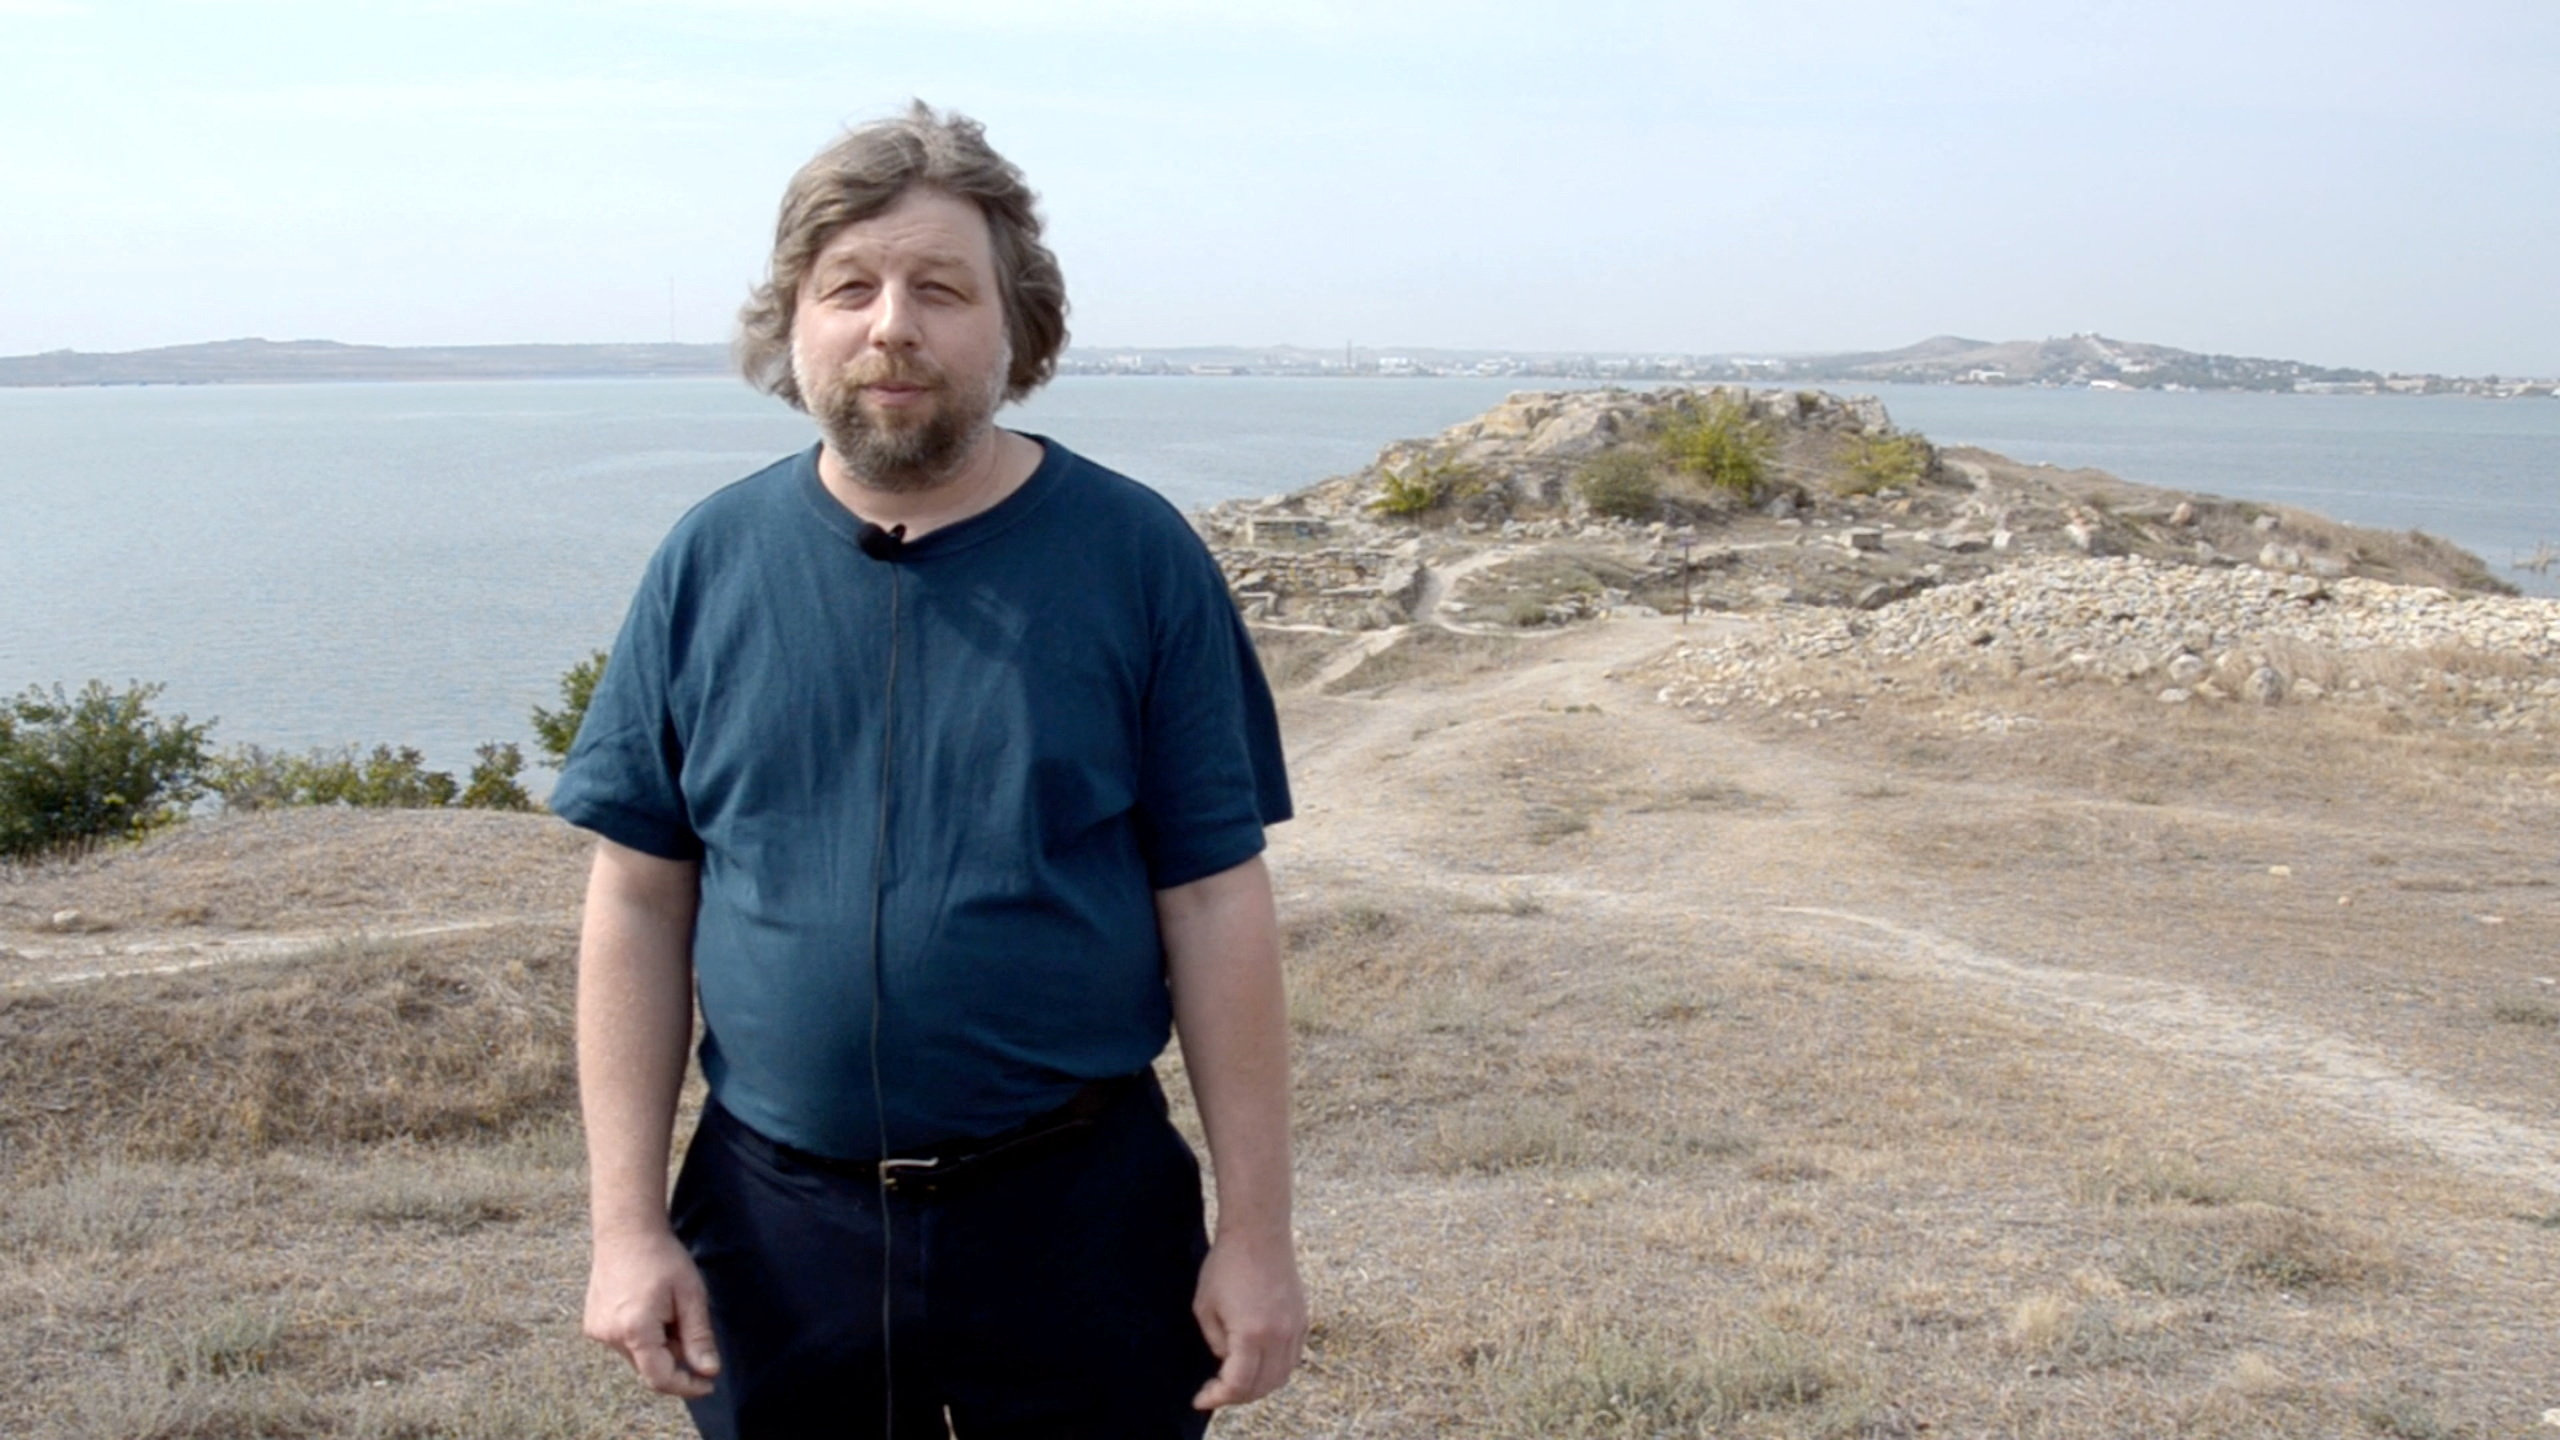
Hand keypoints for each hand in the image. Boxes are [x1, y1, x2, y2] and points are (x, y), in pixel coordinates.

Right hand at [584, 1227, 721, 1398]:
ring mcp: (597, 1331)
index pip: (660, 1378)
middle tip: (686, 1320)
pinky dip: (642, 1335)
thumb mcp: (691, 1296)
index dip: (687, 1386)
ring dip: (658, 1344)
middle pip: (649, 1366)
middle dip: (675, 1355)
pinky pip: (624, 1342)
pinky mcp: (593, 1324)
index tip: (708, 1384)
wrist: (626, 1231)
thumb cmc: (663, 1258)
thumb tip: (708, 1371)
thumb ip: (699, 1337)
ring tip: (666, 1306)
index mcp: (635, 1330)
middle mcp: (610, 1336)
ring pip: (638, 1355)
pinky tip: (649, 1305)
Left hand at [1190, 1228, 1306, 1410]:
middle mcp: (1279, 1336)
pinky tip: (1258, 1364)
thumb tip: (1227, 1360)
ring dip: (1258, 1386)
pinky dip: (1276, 1370)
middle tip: (1215, 1391)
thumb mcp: (1205, 1307)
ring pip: (1281, 1376)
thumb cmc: (1226, 1265)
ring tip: (1236, 1381)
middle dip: (1236, 1396)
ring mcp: (1295, 1328)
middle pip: (1262, 1387)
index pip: (1238, 1385)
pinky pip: (1292, 1359)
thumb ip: (1215, 1342)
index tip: (1200, 1399)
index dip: (1217, 1398)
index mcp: (1251, 1335)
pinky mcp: (1302, 1319)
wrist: (1258, 1232)